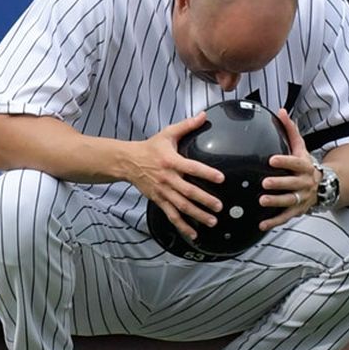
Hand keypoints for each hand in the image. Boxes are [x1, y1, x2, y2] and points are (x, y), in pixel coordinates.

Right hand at [129, 111, 223, 240]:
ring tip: (212, 221)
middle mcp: (167, 178)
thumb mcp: (167, 133)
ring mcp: (162, 191)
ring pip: (181, 206)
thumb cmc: (151, 147)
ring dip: (197, 215)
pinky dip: (182, 225)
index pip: (191, 168)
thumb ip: (187, 125)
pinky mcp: (158, 200)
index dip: (206, 173)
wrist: (127, 161)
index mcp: (171, 161)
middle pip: (188, 191)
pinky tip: (194, 234)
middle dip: (204, 200)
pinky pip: (171, 215)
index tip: (221, 179)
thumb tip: (204, 115)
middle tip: (219, 207)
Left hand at [258, 108, 320, 230]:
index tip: (271, 160)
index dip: (284, 162)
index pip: (295, 163)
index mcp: (305, 166)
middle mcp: (305, 183)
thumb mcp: (301, 148)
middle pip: (292, 184)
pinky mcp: (297, 210)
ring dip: (276, 202)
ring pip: (289, 201)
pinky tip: (261, 224)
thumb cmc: (305, 165)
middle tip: (265, 183)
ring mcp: (301, 198)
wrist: (323, 186)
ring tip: (262, 201)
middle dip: (279, 184)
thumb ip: (290, 131)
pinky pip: (285, 217)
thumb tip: (281, 111)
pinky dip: (274, 222)